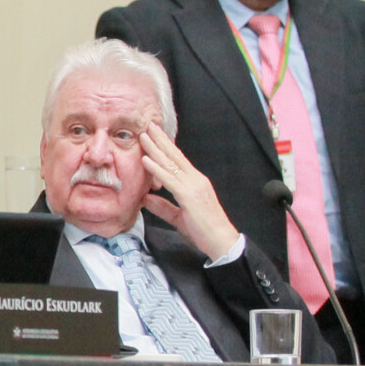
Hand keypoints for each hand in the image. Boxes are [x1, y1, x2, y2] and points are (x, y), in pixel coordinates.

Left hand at [137, 122, 241, 261]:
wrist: (220, 241)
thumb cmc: (203, 230)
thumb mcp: (178, 217)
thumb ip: (163, 207)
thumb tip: (145, 198)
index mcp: (195, 182)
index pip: (178, 160)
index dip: (166, 147)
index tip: (155, 135)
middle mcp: (195, 180)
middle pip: (175, 156)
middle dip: (161, 140)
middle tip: (149, 125)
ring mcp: (193, 186)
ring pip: (171, 163)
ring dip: (156, 149)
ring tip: (144, 135)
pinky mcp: (189, 196)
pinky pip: (170, 179)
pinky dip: (157, 168)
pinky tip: (146, 159)